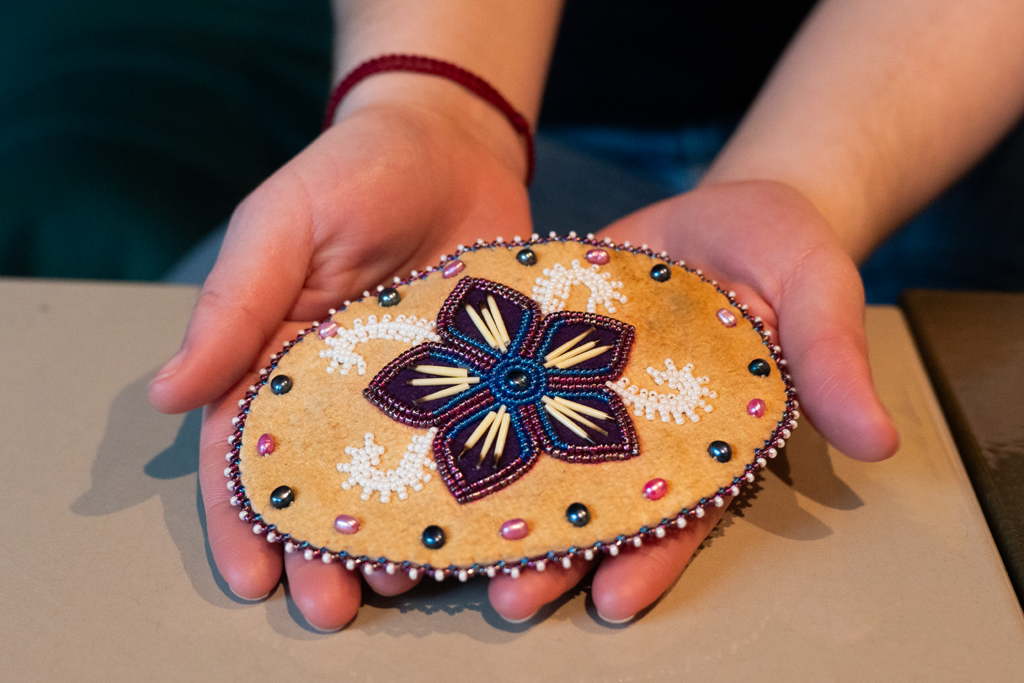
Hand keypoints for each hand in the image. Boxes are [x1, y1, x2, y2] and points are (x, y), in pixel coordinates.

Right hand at [149, 79, 532, 629]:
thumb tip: (169, 394)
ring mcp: (418, 390)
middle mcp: (346, 387)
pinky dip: (471, 493)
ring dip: (394, 539)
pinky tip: (475, 532)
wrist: (454, 141)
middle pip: (324, 484)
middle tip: (330, 607)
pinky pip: (476, 448)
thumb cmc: (354, 170)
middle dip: (319, 550)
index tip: (251, 576)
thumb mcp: (282, 226)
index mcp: (280, 356)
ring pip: (399, 481)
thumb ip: (234, 307)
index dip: (242, 516)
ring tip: (399, 581)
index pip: (246, 449)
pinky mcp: (482, 381)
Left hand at [486, 179, 899, 622]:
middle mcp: (639, 431)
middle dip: (556, 556)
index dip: (653, 556)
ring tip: (447, 554)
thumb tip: (877, 439)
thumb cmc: (779, 249)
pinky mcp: (538, 352)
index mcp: (710, 438)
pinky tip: (416, 453)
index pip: (683, 511)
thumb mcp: (818, 287)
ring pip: (535, 464)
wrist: (717, 208)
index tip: (615, 598)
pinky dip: (462, 424)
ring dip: (495, 511)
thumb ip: (836, 357)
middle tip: (511, 597)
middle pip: (596, 506)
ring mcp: (582, 395)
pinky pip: (497, 391)